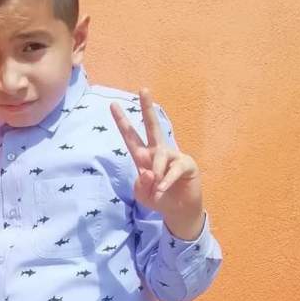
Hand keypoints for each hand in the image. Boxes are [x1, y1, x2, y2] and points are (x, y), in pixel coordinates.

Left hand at [110, 89, 203, 240]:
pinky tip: (162, 188)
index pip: (131, 137)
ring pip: (160, 156)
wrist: (178, 211)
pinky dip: (165, 181)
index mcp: (144, 156)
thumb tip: (147, 171)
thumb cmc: (158, 198)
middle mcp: (158, 152)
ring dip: (156, 173)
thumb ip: (141, 183)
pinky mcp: (186, 164)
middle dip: (147, 108)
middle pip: (152, 126)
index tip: (113, 105)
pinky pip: (173, 169)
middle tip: (143, 89)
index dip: (122, 121)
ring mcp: (173, 156)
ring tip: (157, 189)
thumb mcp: (143, 194)